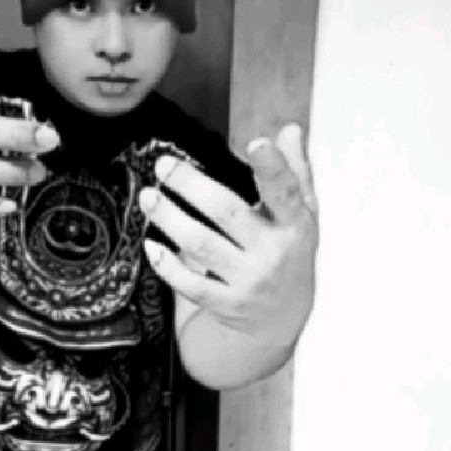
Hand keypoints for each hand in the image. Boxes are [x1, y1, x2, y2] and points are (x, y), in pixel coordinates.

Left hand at [139, 122, 317, 348]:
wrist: (282, 319)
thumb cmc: (288, 255)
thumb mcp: (302, 216)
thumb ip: (294, 173)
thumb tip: (290, 130)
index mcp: (295, 226)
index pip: (286, 194)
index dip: (273, 169)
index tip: (256, 143)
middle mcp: (272, 253)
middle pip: (228, 213)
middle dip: (192, 186)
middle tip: (164, 165)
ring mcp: (248, 281)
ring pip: (201, 245)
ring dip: (170, 218)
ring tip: (149, 197)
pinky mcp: (225, 303)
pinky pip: (190, 284)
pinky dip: (167, 265)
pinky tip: (150, 244)